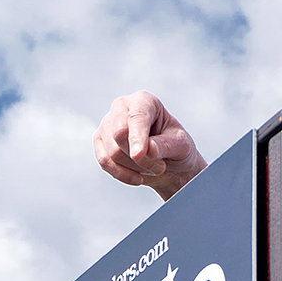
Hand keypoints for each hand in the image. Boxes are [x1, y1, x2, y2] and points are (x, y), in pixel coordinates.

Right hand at [93, 91, 207, 199]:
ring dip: (136, 168)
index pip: (136, 117)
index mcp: (144, 101)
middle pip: (119, 134)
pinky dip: (122, 174)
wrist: (170, 162)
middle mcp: (122, 107)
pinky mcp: (100, 142)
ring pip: (113, 152)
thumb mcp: (181, 145)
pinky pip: (104, 161)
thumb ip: (165, 146)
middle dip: (140, 158)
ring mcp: (108, 124)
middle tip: (160, 167)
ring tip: (154, 168)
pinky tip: (138, 178)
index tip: (139, 155)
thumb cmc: (176, 147)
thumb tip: (148, 150)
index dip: (137, 137)